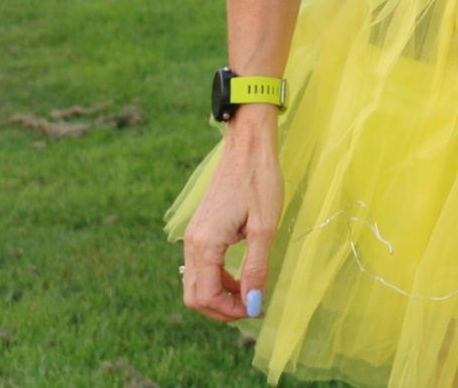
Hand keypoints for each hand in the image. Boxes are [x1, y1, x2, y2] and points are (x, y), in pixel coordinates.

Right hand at [180, 114, 281, 322]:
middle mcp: (192, 243)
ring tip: (252, 292)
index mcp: (205, 244)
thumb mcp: (265, 227)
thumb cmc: (259, 182)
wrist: (247, 147)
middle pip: (195, 296)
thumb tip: (253, 304)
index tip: (257, 309)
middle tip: (253, 307)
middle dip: (222, 308)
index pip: (206, 296)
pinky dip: (219, 278)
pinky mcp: (200, 230)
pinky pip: (202, 266)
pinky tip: (243, 274)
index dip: (231, 310)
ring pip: (196, 283)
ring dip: (221, 294)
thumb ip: (257, 268)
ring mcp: (193, 236)